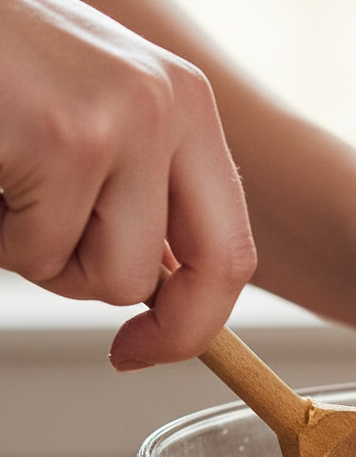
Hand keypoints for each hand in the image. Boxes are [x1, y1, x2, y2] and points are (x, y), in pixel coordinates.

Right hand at [0, 0, 255, 368]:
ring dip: (47, 260)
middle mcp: (169, 109)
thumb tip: (163, 293)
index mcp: (187, 106)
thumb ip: (137, 192)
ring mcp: (121, 121)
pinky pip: (37, 251)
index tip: (150, 350)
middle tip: (119, 348)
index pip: (232, 247)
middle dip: (157, 326)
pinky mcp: (63, 138)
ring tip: (11, 192)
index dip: (199, 322)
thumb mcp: (93, 115)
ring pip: (109, 278)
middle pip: (202, 277)